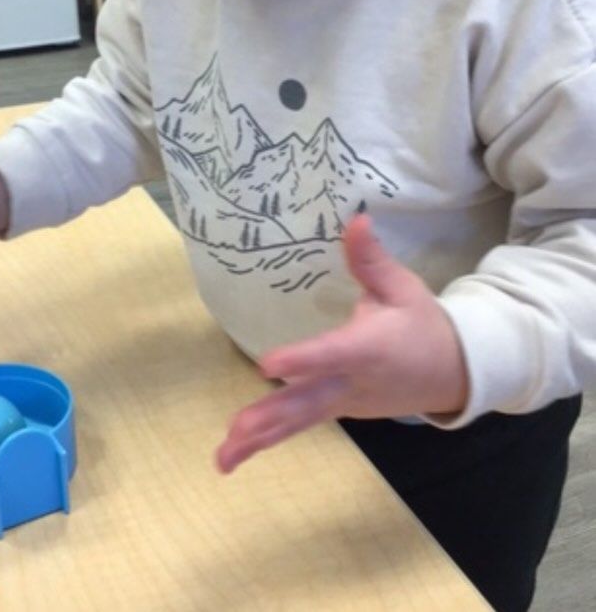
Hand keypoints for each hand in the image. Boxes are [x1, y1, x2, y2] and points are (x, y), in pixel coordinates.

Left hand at [216, 214, 468, 473]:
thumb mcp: (402, 287)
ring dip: (261, 439)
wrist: (454, 373)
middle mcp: (353, 383)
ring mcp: (344, 403)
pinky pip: (301, 425)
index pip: (332, 354)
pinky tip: (238, 449)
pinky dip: (271, 439)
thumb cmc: (422, 323)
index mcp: (369, 349)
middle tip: (235, 430)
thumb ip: (372, 259)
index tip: (269, 363)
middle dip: (270, 417)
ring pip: (299, 422)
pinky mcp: (337, 411)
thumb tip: (357, 219)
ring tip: (223, 458)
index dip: (303, 359)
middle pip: (308, 403)